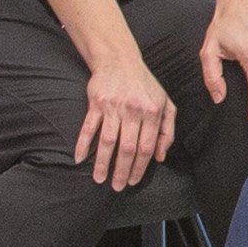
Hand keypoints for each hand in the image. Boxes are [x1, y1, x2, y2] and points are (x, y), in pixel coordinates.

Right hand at [74, 55, 175, 190]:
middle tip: (116, 187)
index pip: (147, 147)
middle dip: (122, 170)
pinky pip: (89, 127)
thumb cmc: (145, 85)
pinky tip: (79, 159)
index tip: (133, 181)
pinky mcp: (97, 103)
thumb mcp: (165, 103)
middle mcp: (134, 110)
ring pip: (108, 141)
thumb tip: (160, 157)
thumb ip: (168, 130)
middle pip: (128, 147)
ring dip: (103, 162)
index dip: (140, 167)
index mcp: (153, 112)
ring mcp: (114, 107)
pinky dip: (83, 143)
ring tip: (99, 179)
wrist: (120, 60)